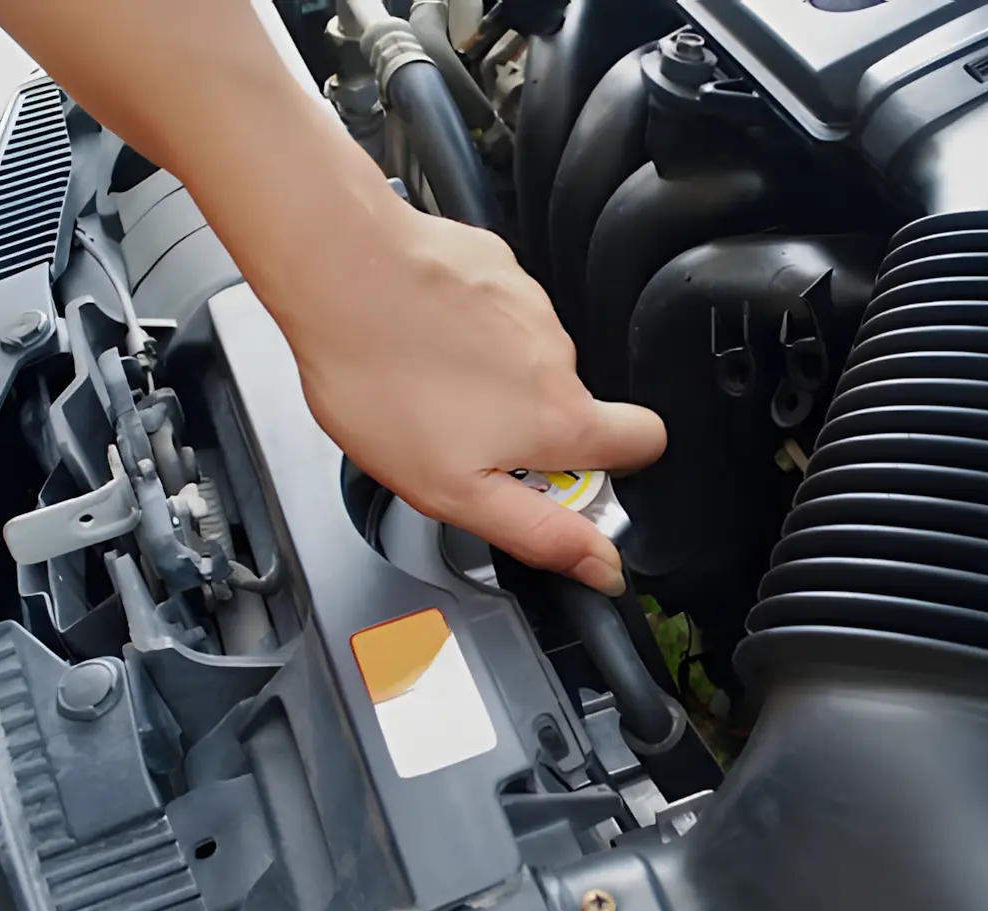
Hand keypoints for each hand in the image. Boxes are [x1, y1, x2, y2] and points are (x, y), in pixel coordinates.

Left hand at [245, 180, 664, 595]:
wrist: (341, 274)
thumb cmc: (385, 382)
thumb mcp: (455, 492)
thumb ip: (539, 532)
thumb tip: (603, 565)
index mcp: (560, 418)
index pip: (646, 442)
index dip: (622, 466)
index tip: (569, 480)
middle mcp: (558, 358)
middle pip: (572, 405)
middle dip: (529, 428)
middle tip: (462, 439)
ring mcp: (530, 305)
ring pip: (527, 360)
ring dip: (493, 379)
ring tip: (429, 386)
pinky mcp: (496, 269)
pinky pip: (497, 313)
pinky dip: (468, 330)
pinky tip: (422, 341)